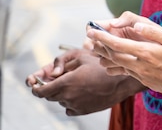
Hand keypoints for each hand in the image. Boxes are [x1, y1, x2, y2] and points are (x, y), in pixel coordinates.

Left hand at [25, 48, 141, 115]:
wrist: (121, 83)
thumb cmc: (102, 67)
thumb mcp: (82, 57)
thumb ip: (62, 63)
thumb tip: (51, 73)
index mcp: (66, 82)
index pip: (40, 91)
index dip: (35, 87)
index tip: (34, 84)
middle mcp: (68, 96)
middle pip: (49, 96)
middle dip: (50, 88)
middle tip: (59, 79)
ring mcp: (75, 105)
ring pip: (60, 101)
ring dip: (62, 93)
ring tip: (77, 83)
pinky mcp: (82, 111)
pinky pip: (69, 108)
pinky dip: (70, 101)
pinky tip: (81, 93)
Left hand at [87, 17, 161, 101]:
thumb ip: (154, 32)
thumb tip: (136, 25)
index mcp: (146, 52)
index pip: (117, 44)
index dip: (102, 37)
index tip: (91, 30)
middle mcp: (141, 65)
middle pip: (114, 55)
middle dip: (100, 46)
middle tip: (90, 38)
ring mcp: (143, 75)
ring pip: (119, 65)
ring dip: (107, 57)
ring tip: (98, 49)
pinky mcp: (146, 82)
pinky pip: (127, 72)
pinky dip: (118, 66)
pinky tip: (116, 64)